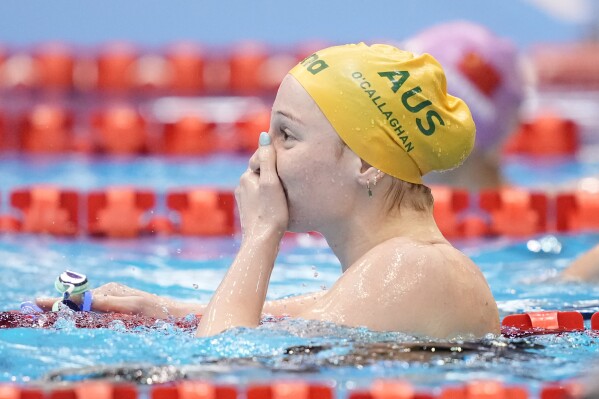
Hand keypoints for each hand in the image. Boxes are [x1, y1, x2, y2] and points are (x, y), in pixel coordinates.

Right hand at [35, 282, 182, 318]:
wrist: (174, 314)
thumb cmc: (156, 311)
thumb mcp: (132, 306)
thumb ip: (109, 302)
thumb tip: (86, 300)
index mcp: (111, 290)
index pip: (80, 297)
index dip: (59, 301)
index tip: (39, 301)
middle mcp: (110, 292)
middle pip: (81, 300)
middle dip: (61, 303)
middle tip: (39, 304)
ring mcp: (113, 298)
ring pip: (88, 304)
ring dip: (73, 306)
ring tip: (54, 306)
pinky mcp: (117, 305)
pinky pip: (96, 307)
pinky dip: (84, 309)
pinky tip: (77, 311)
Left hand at [236, 132, 287, 239]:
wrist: (262, 242)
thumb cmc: (271, 212)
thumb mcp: (272, 182)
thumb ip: (268, 159)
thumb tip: (264, 135)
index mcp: (246, 177)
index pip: (262, 160)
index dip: (276, 161)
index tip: (289, 165)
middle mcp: (241, 187)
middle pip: (263, 173)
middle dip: (275, 175)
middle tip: (291, 181)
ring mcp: (244, 201)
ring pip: (262, 187)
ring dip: (273, 188)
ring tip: (287, 195)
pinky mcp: (249, 213)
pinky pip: (261, 199)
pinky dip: (270, 200)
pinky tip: (279, 208)